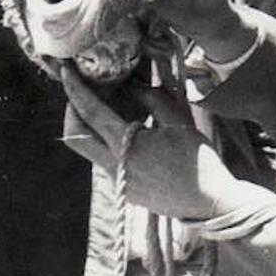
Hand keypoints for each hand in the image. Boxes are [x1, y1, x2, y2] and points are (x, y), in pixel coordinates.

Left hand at [60, 63, 241, 218]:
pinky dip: (104, 141)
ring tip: (102, 107)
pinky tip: (124, 130)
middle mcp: (114, 166)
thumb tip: (132, 84)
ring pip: (87, 150)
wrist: (210, 204)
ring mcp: (118, 181)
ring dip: (87, 127)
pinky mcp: (124, 189)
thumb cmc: (199, 162)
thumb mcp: (179, 121)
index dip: (75, 89)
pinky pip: (104, 160)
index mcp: (127, 146)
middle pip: (74, 136)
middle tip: (79, 91)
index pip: (90, 113)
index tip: (66, 70)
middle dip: (71, 110)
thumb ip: (152, 99)